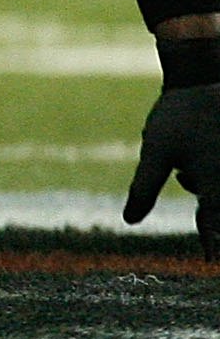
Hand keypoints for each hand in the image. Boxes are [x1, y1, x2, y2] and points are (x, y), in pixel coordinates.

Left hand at [126, 81, 219, 255]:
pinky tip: (194, 161)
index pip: (213, 225)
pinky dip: (208, 173)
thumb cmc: (178, 114)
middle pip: (217, 208)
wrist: (203, 75)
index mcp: (217, 185)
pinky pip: (217, 171)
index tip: (208, 263)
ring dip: (204, 188)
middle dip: (208, 215)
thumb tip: (129, 220)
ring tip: (186, 169)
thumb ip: (143, 189)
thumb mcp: (156, 152)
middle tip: (193, 209)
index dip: (211, 245)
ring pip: (216, 189)